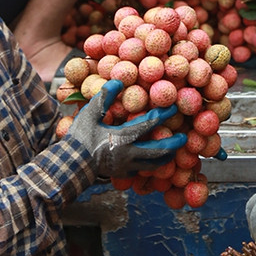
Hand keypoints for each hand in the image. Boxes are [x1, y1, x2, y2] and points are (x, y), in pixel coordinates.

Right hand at [66, 79, 186, 176]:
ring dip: (165, 157)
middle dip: (172, 143)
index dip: (163, 115)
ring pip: (152, 164)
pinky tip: (154, 162)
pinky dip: (151, 166)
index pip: (149, 124)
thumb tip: (118, 81)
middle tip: (184, 137)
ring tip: (172, 151)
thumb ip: (104, 97)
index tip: (174, 108)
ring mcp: (127, 166)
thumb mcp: (89, 114)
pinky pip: (142, 171)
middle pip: (158, 150)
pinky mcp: (122, 174)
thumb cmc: (79, 138)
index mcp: (123, 138)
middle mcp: (129, 154)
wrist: (71, 165)